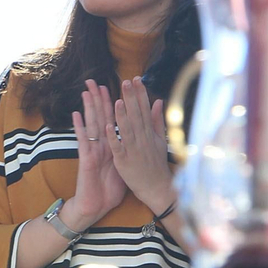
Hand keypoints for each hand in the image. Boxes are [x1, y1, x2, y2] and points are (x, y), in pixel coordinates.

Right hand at [66, 79, 126, 229]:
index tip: (115, 87)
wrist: (96, 206)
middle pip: (100, 118)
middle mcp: (100, 145)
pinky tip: (76, 114)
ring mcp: (92, 150)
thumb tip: (135, 139)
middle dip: (98, 99)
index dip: (113, 104)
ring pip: (91, 124)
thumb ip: (127, 150)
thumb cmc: (108, 189)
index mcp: (111, 145)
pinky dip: (80, 128)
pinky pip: (83, 141)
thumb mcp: (122, 166)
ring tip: (86, 91)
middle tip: (95, 81)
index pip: (112, 120)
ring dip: (89, 107)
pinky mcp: (86, 159)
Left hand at [109, 77, 176, 213]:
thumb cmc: (157, 164)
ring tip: (117, 100)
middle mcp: (143, 139)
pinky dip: (113, 138)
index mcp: (150, 133)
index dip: (140, 94)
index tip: (136, 79)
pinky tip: (107, 127)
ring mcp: (133, 150)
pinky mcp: (124, 162)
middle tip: (126, 82)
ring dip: (122, 115)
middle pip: (136, 115)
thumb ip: (158, 120)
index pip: (145, 110)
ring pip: (127, 130)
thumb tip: (158, 101)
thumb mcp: (160, 140)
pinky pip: (118, 148)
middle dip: (131, 98)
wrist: (157, 188)